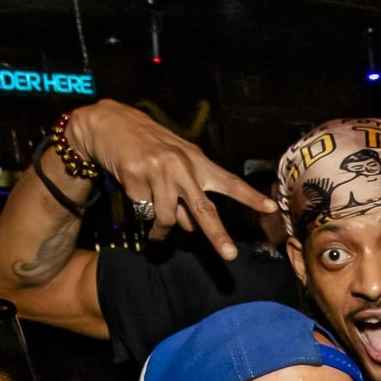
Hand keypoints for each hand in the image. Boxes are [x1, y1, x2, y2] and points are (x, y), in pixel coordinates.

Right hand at [63, 100, 273, 259]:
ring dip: (162, 233)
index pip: (229, 182)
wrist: (110, 124)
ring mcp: (160, 171)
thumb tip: (190, 228)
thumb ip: (186, 195)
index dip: (250, 196)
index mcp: (197, 161)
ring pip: (168, 217)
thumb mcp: (174, 166)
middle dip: (218, 235)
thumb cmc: (148, 147)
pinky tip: (137, 198)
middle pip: (204, 208)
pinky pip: (143, 210)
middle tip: (230, 256)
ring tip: (156, 235)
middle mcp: (182, 166)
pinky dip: (142, 213)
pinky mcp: (136, 176)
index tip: (270, 208)